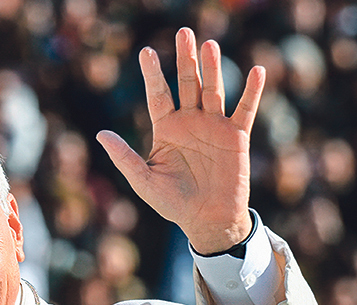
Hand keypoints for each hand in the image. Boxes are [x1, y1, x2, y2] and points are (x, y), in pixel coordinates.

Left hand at [96, 27, 265, 254]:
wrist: (207, 220)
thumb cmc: (172, 203)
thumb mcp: (143, 181)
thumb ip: (124, 157)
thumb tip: (101, 134)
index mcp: (166, 129)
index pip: (158, 95)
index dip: (153, 74)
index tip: (146, 52)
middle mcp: (190, 122)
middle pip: (187, 84)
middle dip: (185, 59)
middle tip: (183, 33)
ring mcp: (214, 126)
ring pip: (213, 90)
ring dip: (212, 68)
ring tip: (209, 44)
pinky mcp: (237, 136)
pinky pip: (245, 109)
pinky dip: (251, 91)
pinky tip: (255, 70)